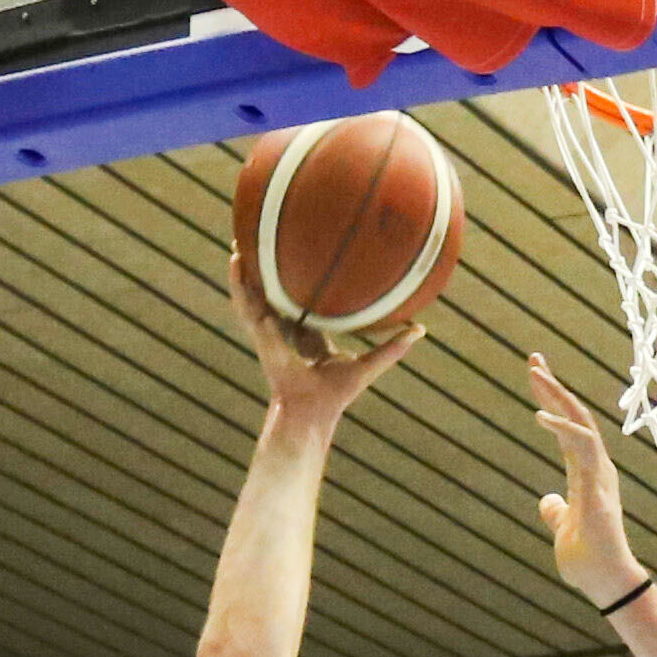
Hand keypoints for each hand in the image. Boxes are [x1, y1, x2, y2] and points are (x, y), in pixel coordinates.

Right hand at [228, 243, 424, 413]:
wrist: (312, 411)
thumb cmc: (337, 395)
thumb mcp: (368, 365)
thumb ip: (391, 348)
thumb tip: (420, 330)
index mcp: (308, 337)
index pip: (302, 308)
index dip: (301, 288)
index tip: (304, 265)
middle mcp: (286, 332)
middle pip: (273, 296)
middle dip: (267, 274)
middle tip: (263, 245)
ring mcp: (270, 334)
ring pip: (254, 298)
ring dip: (245, 273)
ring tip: (237, 246)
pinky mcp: (262, 337)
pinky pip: (248, 307)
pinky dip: (240, 286)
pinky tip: (236, 264)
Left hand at [529, 354, 644, 608]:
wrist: (605, 583)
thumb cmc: (588, 560)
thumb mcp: (563, 529)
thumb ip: (556, 511)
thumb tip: (547, 500)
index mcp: (586, 473)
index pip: (568, 427)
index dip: (552, 400)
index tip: (536, 377)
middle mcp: (596, 467)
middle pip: (575, 415)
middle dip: (554, 385)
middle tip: (534, 358)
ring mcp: (599, 474)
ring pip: (580, 421)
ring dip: (558, 395)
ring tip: (535, 373)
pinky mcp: (598, 486)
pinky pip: (581, 447)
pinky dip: (562, 427)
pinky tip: (539, 415)